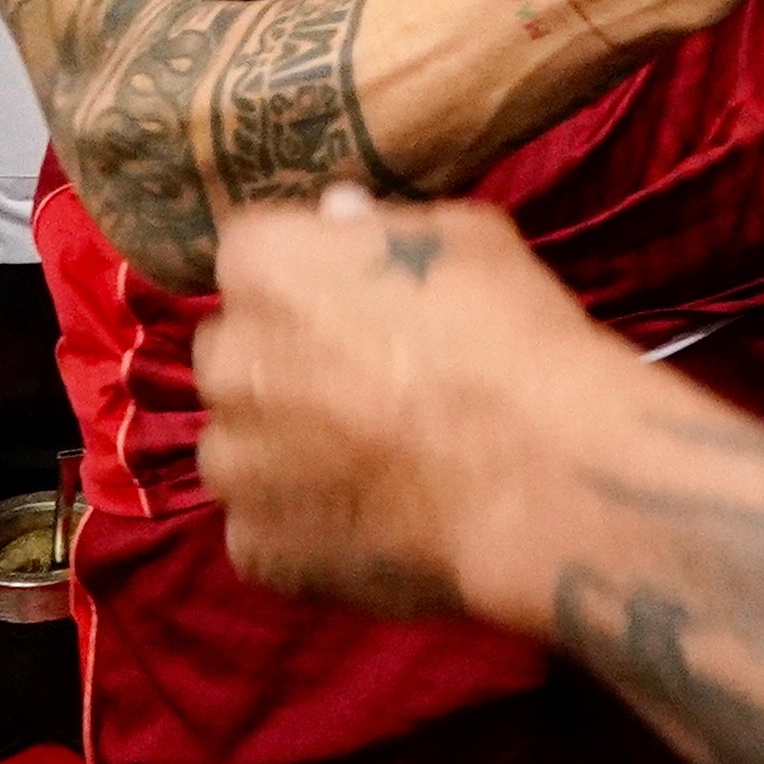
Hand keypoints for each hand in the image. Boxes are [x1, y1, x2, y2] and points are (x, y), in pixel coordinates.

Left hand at [197, 188, 614, 613]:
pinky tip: (372, 520)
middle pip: (238, 352)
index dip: (309, 276)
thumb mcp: (465, 239)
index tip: (357, 298)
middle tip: (367, 383)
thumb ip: (381, 228)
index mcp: (264, 266)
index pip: (254, 254)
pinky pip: (267, 526)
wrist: (536, 472)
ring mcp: (234, 463)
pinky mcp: (257, 546)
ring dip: (286, 448)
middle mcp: (226, 362)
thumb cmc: (507, 334)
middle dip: (285, 362)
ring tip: (373, 462)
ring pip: (243, 446)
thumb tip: (337, 216)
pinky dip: (306, 525)